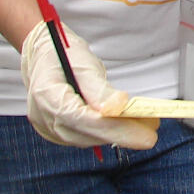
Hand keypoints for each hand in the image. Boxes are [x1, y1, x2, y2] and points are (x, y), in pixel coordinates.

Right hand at [20, 21, 158, 149]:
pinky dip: (107, 131)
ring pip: (90, 139)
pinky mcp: (58, 132)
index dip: (117, 129)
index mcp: (47, 96)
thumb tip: (120, 106)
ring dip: (118, 133)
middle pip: (89, 134)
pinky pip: (86, 137)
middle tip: (153, 127)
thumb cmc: (61, 54)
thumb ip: (100, 89)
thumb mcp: (83, 63)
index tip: (145, 135)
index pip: (85, 121)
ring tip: (146, 122)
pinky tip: (126, 123)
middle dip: (124, 133)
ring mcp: (49, 129)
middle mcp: (45, 118)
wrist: (41, 56)